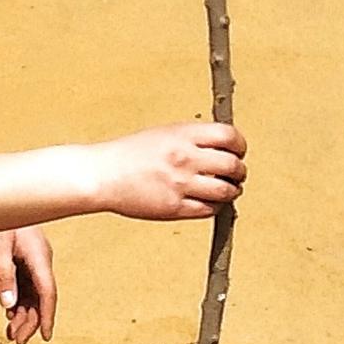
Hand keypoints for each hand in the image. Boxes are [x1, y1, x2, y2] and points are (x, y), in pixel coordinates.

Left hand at [0, 227, 58, 342]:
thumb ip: (2, 276)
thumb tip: (8, 305)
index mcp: (39, 256)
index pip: (47, 292)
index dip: (47, 316)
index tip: (45, 336)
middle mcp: (40, 258)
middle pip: (40, 296)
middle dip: (31, 320)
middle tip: (17, 341)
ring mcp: (32, 256)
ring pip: (33, 291)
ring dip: (24, 312)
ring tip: (12, 332)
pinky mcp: (23, 255)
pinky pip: (25, 282)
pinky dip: (18, 299)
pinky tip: (10, 312)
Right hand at [90, 121, 244, 221]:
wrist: (103, 175)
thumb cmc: (131, 154)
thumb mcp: (165, 133)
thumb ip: (194, 139)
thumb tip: (224, 147)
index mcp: (183, 135)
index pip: (229, 136)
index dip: (240, 146)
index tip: (238, 151)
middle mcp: (184, 158)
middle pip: (233, 166)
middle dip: (239, 172)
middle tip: (236, 174)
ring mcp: (180, 184)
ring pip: (226, 191)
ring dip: (231, 191)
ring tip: (226, 190)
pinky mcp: (174, 207)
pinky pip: (208, 210)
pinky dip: (214, 207)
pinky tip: (208, 201)